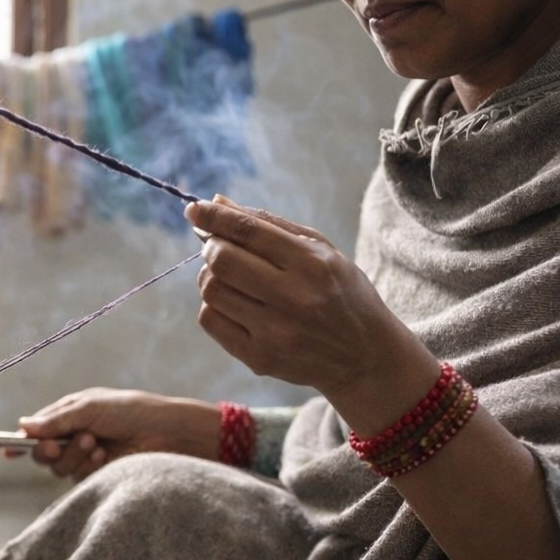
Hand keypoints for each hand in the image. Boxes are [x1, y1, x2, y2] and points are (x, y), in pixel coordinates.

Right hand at [7, 388, 220, 481]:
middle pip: (42, 453)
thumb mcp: (89, 408)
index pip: (37, 429)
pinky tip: (104, 456)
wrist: (166, 433)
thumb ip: (55, 420)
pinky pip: (77, 478)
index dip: (21, 440)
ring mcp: (86, 458)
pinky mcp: (99, 476)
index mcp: (69, 415)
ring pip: (57, 467)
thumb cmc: (130, 411)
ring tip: (94, 443)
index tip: (7, 451)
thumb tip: (23, 426)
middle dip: (47, 449)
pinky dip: (86, 467)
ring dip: (72, 456)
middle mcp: (73, 437)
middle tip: (58, 445)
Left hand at [185, 194, 438, 426]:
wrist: (366, 357)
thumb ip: (269, 225)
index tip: (193, 208)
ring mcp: (274, 332)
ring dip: (211, 277)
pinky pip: (210, 319)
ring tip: (234, 279)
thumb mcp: (322, 251)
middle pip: (221, 261)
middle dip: (212, 247)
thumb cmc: (341, 294)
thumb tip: (217, 202)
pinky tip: (236, 304)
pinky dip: (213, 305)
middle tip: (221, 248)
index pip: (248, 231)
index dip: (214, 216)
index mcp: (313, 264)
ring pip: (211, 290)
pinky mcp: (259, 357)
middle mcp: (294, 299)